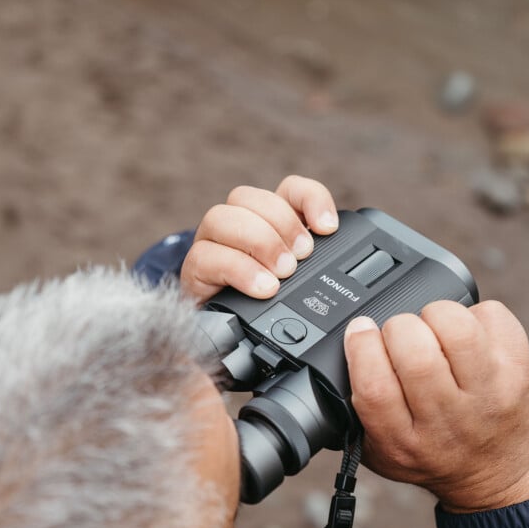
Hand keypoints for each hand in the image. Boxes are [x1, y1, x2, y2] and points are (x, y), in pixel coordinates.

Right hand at [180, 175, 338, 302]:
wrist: (225, 338)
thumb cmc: (264, 305)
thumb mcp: (298, 285)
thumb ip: (313, 266)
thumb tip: (334, 253)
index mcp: (266, 222)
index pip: (287, 189)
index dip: (309, 199)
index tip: (328, 228)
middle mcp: (234, 225)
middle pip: (248, 197)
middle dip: (281, 224)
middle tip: (302, 257)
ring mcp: (210, 244)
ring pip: (220, 217)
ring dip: (258, 242)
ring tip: (281, 274)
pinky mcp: (194, 270)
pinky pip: (205, 256)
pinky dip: (239, 270)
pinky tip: (262, 288)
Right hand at [344, 300, 528, 512]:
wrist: (496, 479)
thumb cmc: (433, 456)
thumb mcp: (381, 452)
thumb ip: (354, 413)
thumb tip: (336, 355)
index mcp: (403, 441)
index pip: (374, 386)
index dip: (361, 346)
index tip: (359, 331)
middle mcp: (447, 420)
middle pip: (414, 353)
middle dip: (397, 328)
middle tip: (400, 336)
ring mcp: (489, 394)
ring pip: (457, 328)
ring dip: (435, 314)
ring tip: (434, 329)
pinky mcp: (519, 372)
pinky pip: (493, 316)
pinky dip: (474, 313)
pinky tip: (467, 334)